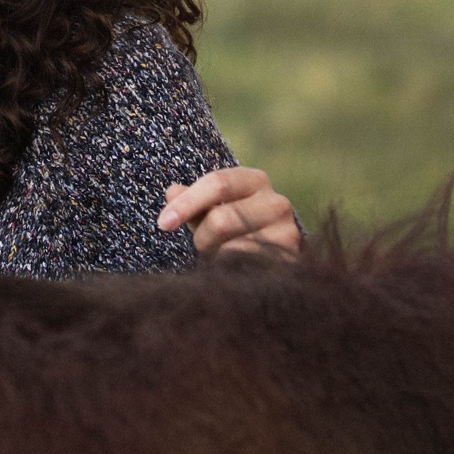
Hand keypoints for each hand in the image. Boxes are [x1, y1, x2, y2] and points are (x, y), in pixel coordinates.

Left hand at [159, 166, 300, 261]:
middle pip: (220, 219)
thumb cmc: (235, 229)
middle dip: (202, 239)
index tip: (163, 223)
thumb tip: (172, 192)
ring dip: (218, 258)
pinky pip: (247, 268)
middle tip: (203, 247)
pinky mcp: (290, 260)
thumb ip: (191, 202)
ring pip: (232, 249)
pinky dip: (233, 272)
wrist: (275, 257)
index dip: (186, 203)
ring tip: (224, 257)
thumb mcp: (211, 211)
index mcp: (253, 181)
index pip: (216, 183)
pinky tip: (237, 270)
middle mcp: (276, 202)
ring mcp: (286, 231)